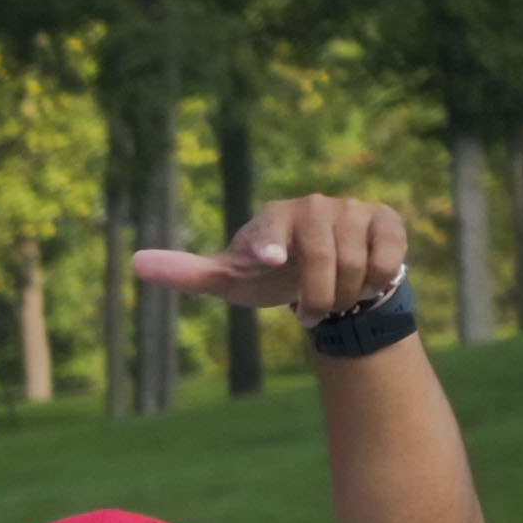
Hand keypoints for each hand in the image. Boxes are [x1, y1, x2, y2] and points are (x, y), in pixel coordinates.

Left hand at [127, 190, 411, 323]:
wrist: (328, 275)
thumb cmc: (270, 274)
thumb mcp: (230, 279)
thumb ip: (188, 273)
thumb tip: (135, 263)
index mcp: (274, 217)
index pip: (271, 225)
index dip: (268, 242)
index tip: (264, 260)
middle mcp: (314, 206)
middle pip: (321, 257)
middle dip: (315, 297)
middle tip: (307, 316)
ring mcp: (353, 210)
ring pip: (354, 263)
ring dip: (342, 295)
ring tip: (331, 299)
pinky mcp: (386, 221)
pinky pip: (387, 258)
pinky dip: (375, 280)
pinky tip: (363, 280)